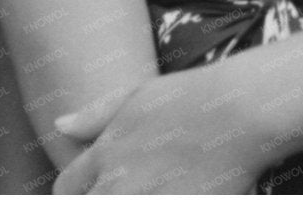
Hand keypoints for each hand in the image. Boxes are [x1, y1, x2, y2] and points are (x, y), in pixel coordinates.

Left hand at [52, 70, 274, 193]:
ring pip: (120, 212)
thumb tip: (60, 125)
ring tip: (153, 190)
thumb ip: (95, 115)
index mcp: (107, 152)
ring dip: (132, 204)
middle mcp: (120, 182)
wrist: (243, 110)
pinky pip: (154, 213)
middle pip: (88, 210)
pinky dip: (164, 206)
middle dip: (99, 202)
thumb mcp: (138, 94)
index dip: (77, 194)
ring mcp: (148, 201)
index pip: (67, 189)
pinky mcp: (176, 210)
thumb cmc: (194, 96)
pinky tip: (178, 195)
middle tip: (130, 189)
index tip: (95, 191)